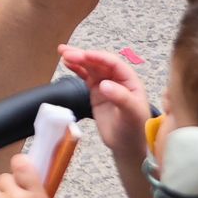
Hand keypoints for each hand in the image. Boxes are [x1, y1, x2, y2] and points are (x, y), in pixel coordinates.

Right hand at [61, 45, 152, 160]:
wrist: (127, 146)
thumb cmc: (134, 129)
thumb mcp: (132, 114)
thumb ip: (121, 98)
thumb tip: (103, 84)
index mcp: (130, 81)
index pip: (113, 64)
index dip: (98, 58)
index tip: (84, 55)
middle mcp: (117, 79)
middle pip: (99, 63)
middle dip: (84, 56)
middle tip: (67, 53)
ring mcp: (106, 85)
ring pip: (90, 67)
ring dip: (77, 59)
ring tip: (62, 52)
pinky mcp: (96, 92)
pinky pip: (85, 76)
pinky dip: (76, 69)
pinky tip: (67, 63)